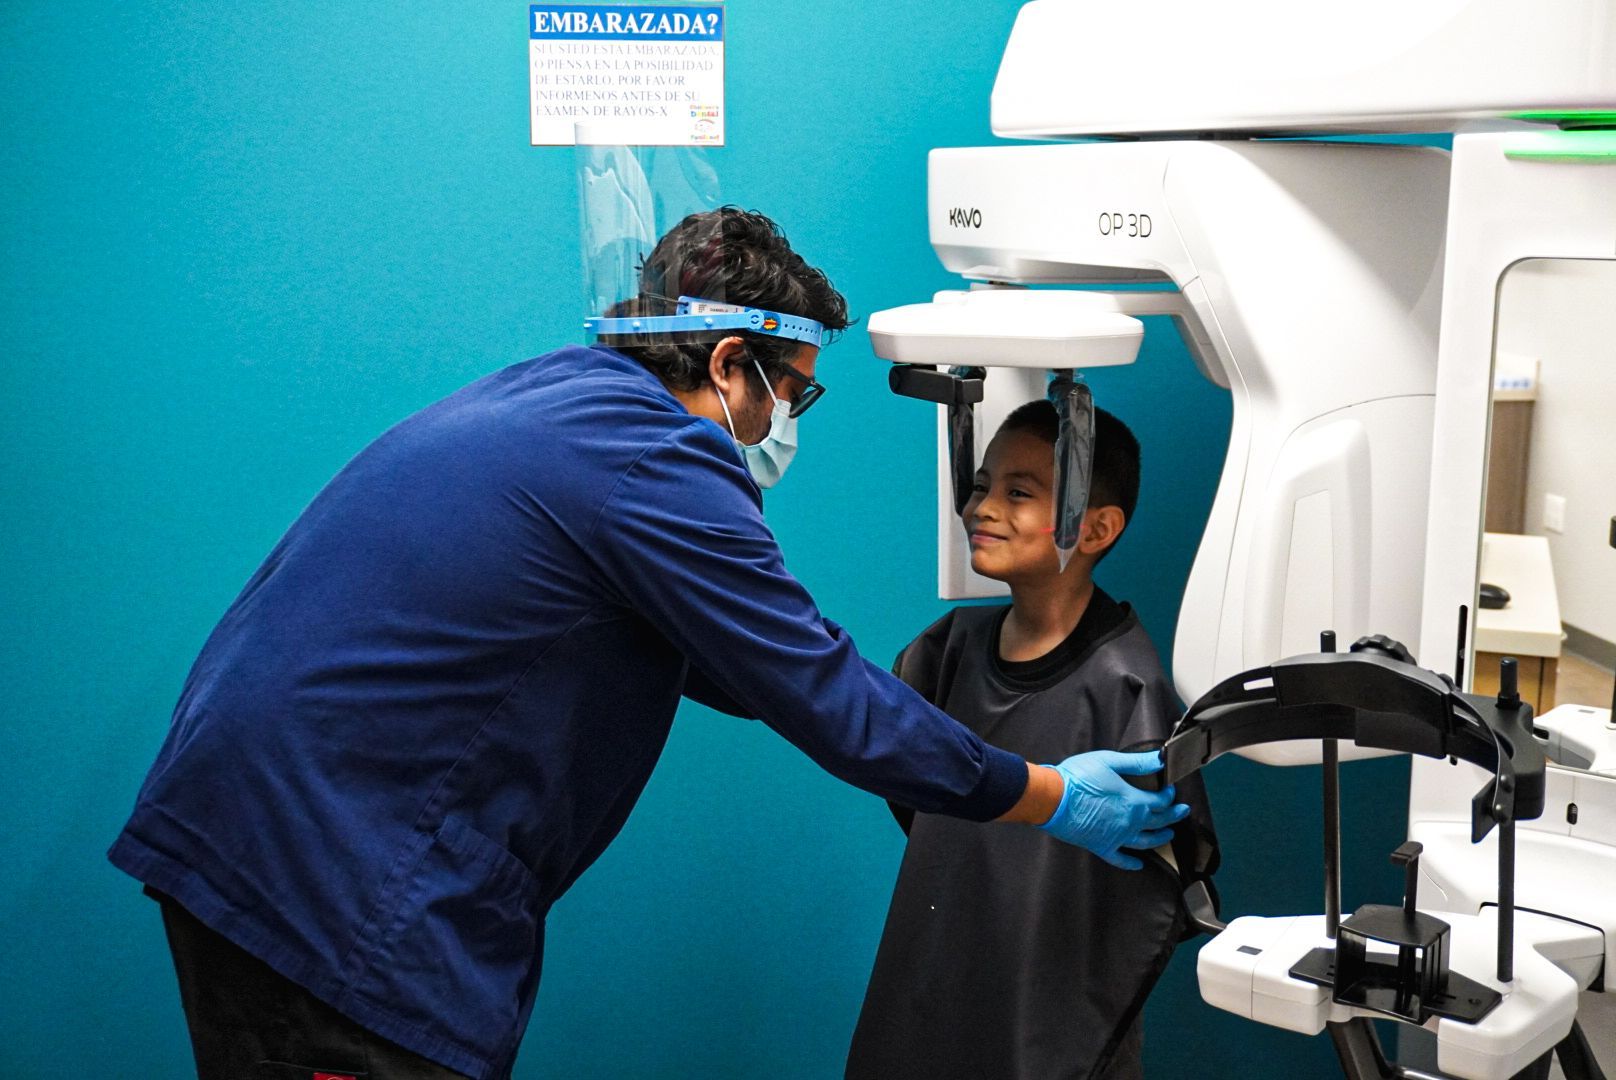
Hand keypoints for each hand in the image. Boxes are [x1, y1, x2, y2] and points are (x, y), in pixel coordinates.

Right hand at [1036, 750, 1189, 868]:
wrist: (1052, 799)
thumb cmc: (1078, 778)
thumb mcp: (1108, 762)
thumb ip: (1136, 763)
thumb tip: (1160, 761)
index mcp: (1133, 801)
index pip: (1160, 801)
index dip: (1168, 795)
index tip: (1171, 790)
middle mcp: (1130, 822)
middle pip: (1158, 822)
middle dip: (1173, 816)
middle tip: (1182, 812)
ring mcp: (1116, 837)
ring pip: (1145, 842)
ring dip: (1160, 838)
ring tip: (1168, 835)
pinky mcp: (1101, 846)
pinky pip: (1120, 859)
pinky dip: (1131, 863)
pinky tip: (1139, 864)